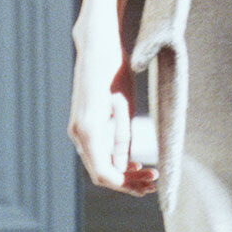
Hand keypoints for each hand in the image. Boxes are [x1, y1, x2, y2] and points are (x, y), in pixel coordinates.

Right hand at [68, 41, 156, 194]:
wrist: (97, 46)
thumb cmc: (115, 70)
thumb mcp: (125, 104)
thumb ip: (123, 136)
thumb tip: (124, 166)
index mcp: (88, 129)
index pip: (105, 172)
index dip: (126, 184)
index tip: (149, 184)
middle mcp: (78, 133)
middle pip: (101, 172)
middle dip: (127, 182)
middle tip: (154, 183)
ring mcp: (78, 129)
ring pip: (99, 164)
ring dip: (123, 173)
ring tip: (149, 175)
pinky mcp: (83, 125)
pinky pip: (97, 151)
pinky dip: (115, 160)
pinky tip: (134, 163)